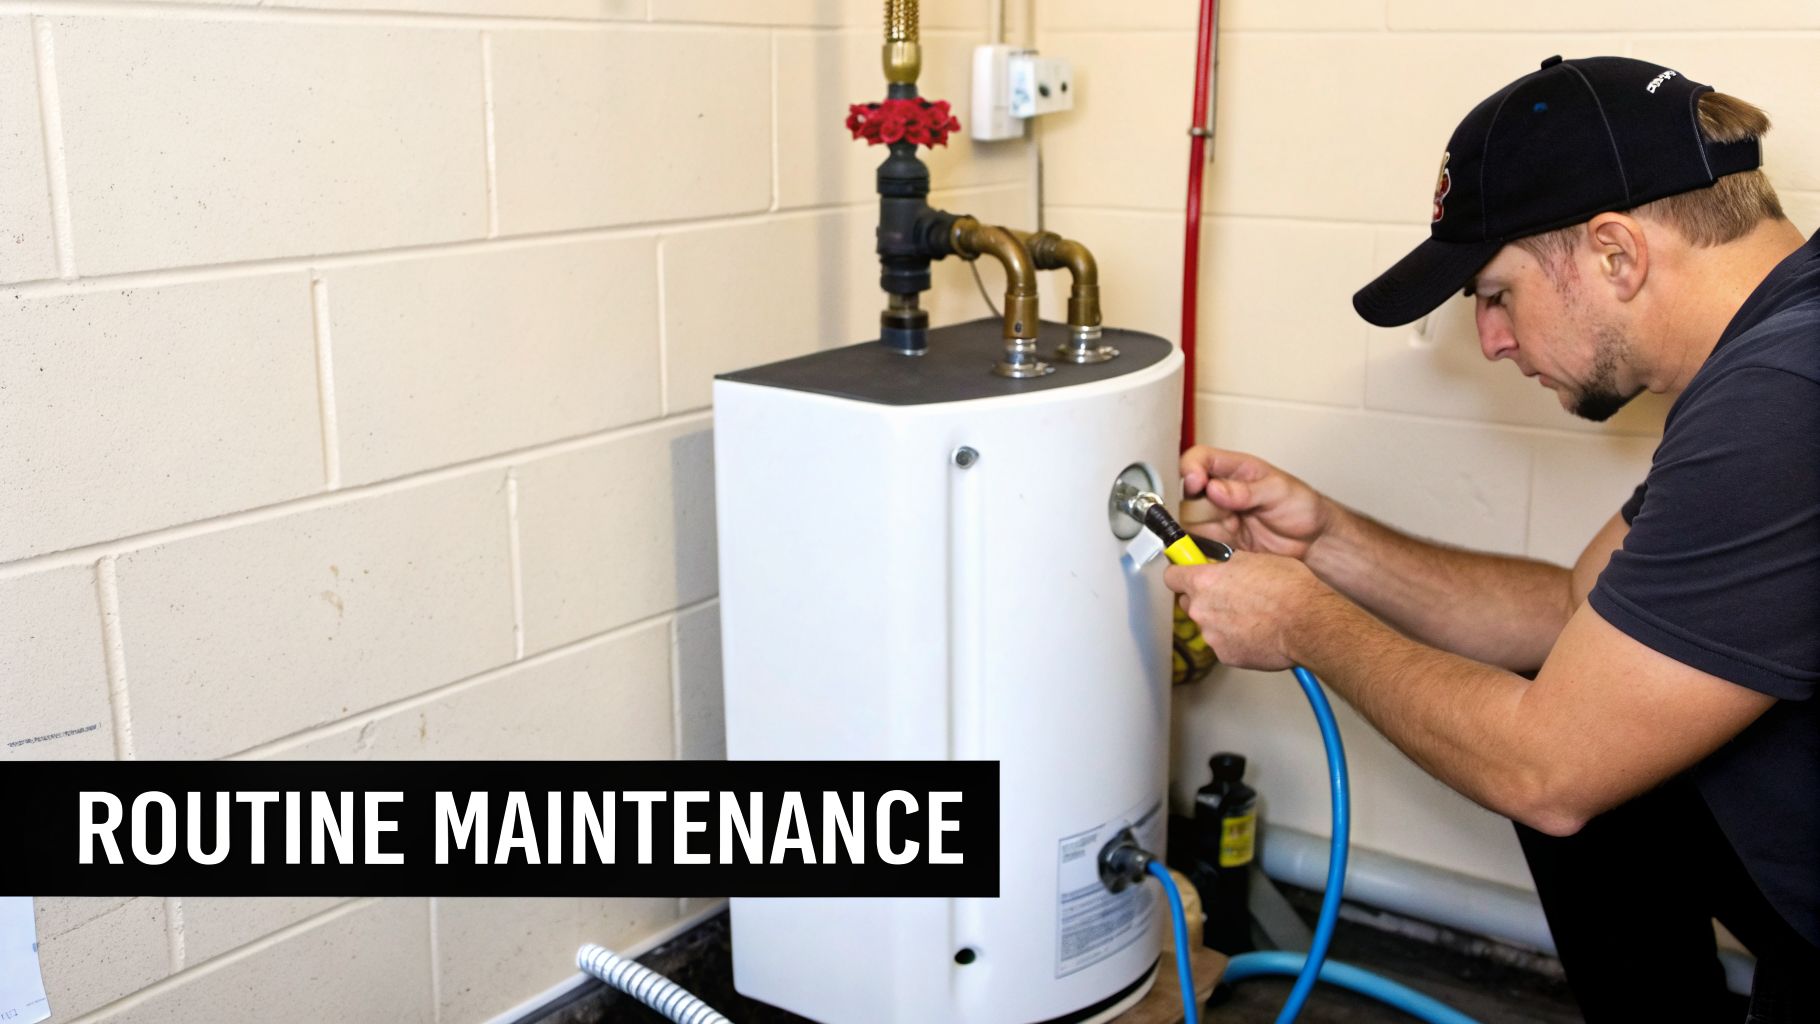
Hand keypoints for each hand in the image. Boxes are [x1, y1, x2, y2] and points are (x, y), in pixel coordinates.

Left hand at [1163, 551, 1330, 671]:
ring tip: (1251, 615)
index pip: (1171, 576)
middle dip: (1204, 598)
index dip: (1181, 573)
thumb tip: (1225, 565)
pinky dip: (1235, 639)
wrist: (1307, 624)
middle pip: (1189, 602)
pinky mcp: (1226, 656)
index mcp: (1204, 582)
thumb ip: (1229, 565)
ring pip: (1208, 625)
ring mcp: (1212, 635)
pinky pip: (1223, 644)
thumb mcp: (1255, 559)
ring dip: (1222, 620)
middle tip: (1229, 594)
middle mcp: (1202, 609)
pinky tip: (1256, 631)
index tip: (1186, 572)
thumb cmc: (1288, 590)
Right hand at [1180, 446, 1332, 560]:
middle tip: (1221, 516)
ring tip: (1230, 534)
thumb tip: (1214, 488)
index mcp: (1234, 469)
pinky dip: (1207, 549)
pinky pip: (1202, 545)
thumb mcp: (1278, 492)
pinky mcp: (1221, 541)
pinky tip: (1227, 549)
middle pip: (1189, 493)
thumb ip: (1246, 491)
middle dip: (1198, 507)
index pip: (1200, 459)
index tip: (1196, 483)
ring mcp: (1220, 517)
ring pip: (1192, 522)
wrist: (1314, 540)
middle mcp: (1221, 492)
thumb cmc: (1302, 507)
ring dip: (1204, 530)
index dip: (1191, 469)